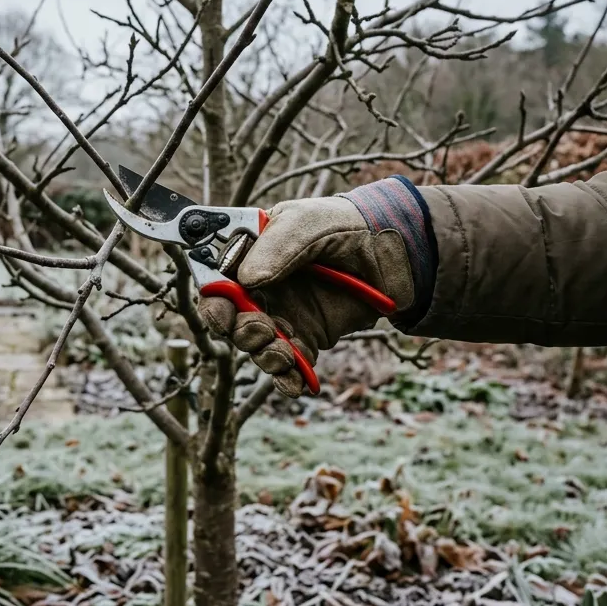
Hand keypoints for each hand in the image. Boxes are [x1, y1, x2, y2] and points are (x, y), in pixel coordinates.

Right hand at [197, 178, 434, 396]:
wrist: (392, 252)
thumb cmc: (344, 225)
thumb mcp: (306, 223)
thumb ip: (275, 247)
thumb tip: (245, 280)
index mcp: (250, 256)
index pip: (216, 281)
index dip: (214, 298)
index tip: (222, 310)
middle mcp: (261, 288)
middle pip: (229, 320)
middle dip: (237, 331)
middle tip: (259, 329)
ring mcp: (284, 315)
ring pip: (255, 346)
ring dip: (262, 354)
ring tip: (282, 352)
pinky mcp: (307, 338)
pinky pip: (289, 366)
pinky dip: (287, 379)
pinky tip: (295, 382)